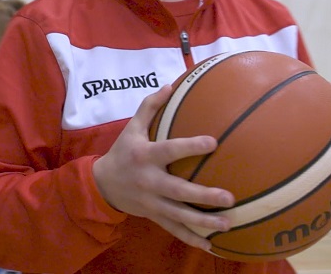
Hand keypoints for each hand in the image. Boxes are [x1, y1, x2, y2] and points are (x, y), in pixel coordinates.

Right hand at [92, 84, 234, 250]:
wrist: (102, 184)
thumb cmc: (122, 152)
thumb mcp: (131, 127)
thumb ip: (150, 106)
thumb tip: (171, 84)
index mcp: (145, 156)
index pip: (170, 150)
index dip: (190, 146)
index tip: (214, 142)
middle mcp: (149, 181)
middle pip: (178, 190)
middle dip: (203, 195)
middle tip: (229, 197)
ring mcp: (151, 202)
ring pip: (179, 215)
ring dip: (204, 222)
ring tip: (228, 224)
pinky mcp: (154, 216)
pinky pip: (174, 229)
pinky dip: (192, 239)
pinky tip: (212, 245)